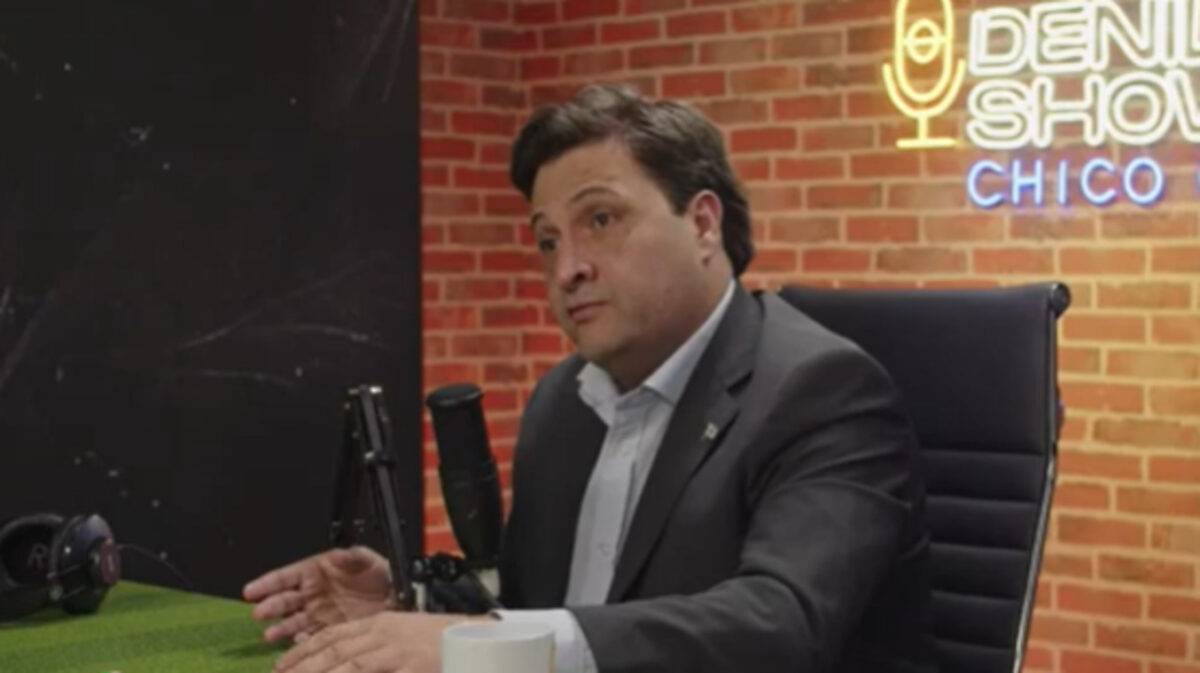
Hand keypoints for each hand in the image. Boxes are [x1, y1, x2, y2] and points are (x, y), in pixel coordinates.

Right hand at [243, 546, 393, 642]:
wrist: (399, 599)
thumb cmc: (381, 574)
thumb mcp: (368, 560)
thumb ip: (350, 556)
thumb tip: (334, 556)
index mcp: (317, 572)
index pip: (286, 577)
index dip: (267, 583)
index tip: (251, 591)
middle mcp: (313, 594)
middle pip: (284, 601)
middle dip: (270, 606)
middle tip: (259, 613)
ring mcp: (319, 614)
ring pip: (292, 622)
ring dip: (280, 628)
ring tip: (270, 635)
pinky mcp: (329, 631)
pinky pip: (310, 638)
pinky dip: (302, 642)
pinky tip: (298, 643)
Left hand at [273, 611, 481, 672]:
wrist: (476, 639)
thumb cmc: (440, 642)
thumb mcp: (402, 638)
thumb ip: (374, 647)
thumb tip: (348, 661)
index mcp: (379, 623)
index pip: (333, 634)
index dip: (305, 650)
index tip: (283, 664)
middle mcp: (382, 633)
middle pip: (333, 648)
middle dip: (302, 665)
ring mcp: (395, 650)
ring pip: (347, 663)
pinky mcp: (409, 666)